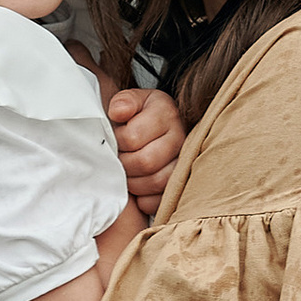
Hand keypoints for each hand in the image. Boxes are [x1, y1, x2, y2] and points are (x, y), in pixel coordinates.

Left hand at [107, 84, 183, 221]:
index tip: (115, 139)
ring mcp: (185, 163)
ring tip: (127, 173)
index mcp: (166, 113)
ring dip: (133, 182)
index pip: (132, 137)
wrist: (164, 128)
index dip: (117, 142)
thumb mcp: (134, 100)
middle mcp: (181, 137)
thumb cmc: (143, 116)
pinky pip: (161, 200)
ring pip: (155, 182)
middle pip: (145, 162)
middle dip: (124, 164)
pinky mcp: (182, 185)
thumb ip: (124, 101)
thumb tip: (117, 113)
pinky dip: (145, 199)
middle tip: (119, 160)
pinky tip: (138, 186)